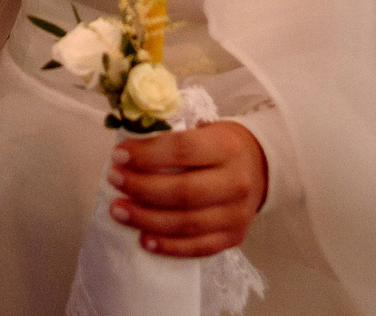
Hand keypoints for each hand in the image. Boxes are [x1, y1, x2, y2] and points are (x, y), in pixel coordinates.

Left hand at [108, 121, 266, 255]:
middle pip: (183, 191)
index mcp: (226, 147)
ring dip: (147, 219)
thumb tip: (127, 148)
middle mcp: (236, 182)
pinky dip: (169, 246)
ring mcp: (236, 214)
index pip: (182, 151)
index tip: (118, 155)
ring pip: (187, 223)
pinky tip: (144, 240)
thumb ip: (171, 137)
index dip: (146, 155)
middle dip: (141, 188)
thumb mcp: (203, 128)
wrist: (261, 167)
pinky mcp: (233, 237)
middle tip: (114, 180)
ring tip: (118, 211)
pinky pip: (198, 247)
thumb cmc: (221, 145)